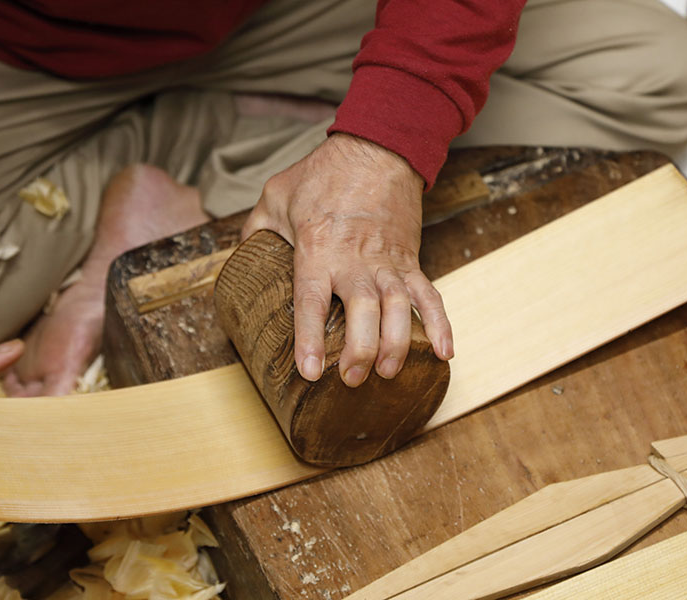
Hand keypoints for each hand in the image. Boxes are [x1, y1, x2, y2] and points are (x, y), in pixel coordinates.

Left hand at [242, 133, 452, 387]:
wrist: (376, 149)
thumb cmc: (323, 174)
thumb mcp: (275, 196)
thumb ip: (256, 231)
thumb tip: (241, 259)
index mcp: (317, 249)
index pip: (311, 301)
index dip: (310, 339)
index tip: (310, 371)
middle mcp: (355, 260)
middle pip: (363, 311)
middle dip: (360, 350)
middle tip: (351, 378)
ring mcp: (387, 262)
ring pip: (398, 308)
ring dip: (398, 344)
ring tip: (388, 373)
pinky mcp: (410, 260)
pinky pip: (429, 295)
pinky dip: (440, 324)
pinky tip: (444, 353)